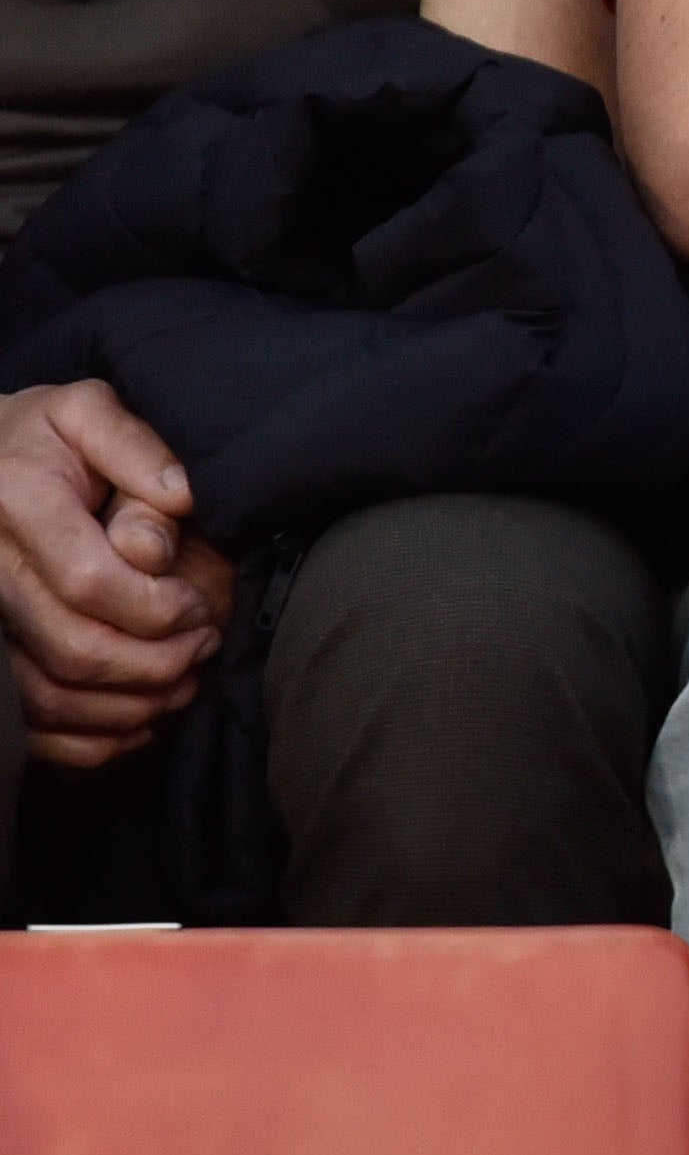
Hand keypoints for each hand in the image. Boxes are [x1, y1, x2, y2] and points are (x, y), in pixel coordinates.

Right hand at [0, 380, 215, 766]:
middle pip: (75, 650)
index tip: (198, 605)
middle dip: (158, 661)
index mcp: (16, 503)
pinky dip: (92, 742)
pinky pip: (32, 728)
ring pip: (52, 698)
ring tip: (184, 678)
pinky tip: (141, 719)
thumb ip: (136, 448)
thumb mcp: (90, 412)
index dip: (158, 608)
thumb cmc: (48, 438)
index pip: (90, 583)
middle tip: (205, 644)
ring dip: (133, 705)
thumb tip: (178, 500)